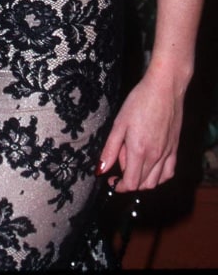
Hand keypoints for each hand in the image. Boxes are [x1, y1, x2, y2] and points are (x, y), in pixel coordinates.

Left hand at [96, 64, 184, 191]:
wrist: (164, 89)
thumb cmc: (139, 101)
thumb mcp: (119, 123)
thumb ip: (110, 149)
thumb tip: (100, 170)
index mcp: (139, 151)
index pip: (131, 183)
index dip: (119, 186)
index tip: (111, 181)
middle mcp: (155, 157)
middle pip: (141, 184)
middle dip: (128, 180)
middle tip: (120, 159)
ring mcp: (167, 154)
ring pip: (155, 182)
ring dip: (142, 181)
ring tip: (133, 162)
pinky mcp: (175, 149)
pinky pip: (168, 173)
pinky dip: (159, 177)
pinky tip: (151, 167)